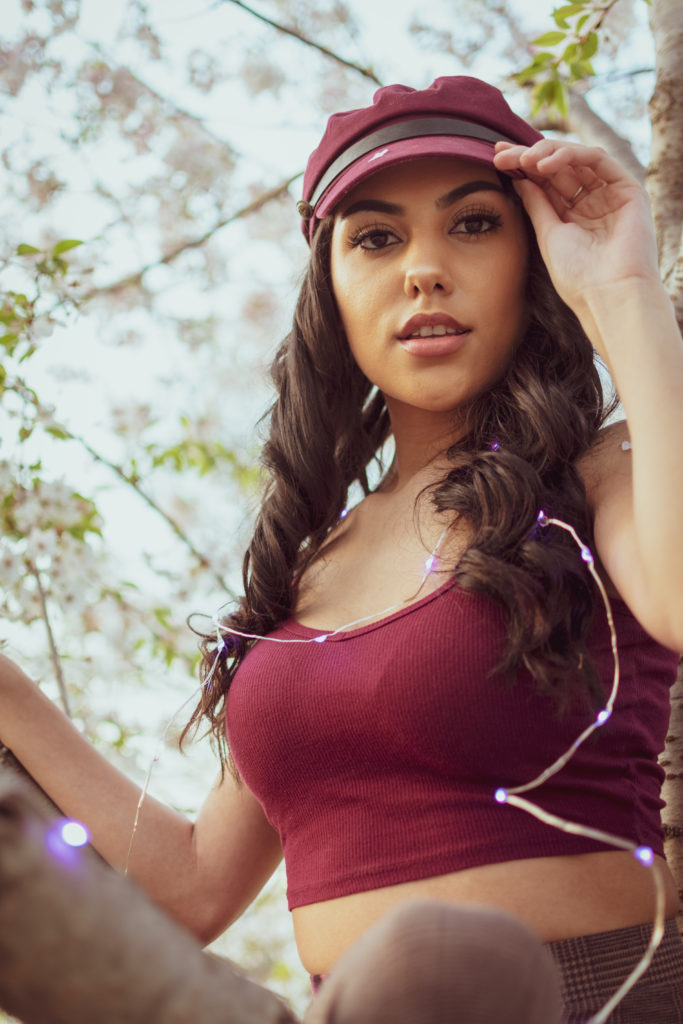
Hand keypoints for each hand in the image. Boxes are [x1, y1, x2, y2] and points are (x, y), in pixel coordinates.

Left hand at [493, 140, 660, 336]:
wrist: (609, 295)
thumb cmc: (577, 276)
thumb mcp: (548, 235)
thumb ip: (537, 204)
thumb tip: (519, 178)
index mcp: (572, 217)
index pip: (546, 182)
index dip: (522, 168)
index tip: (495, 159)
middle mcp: (592, 203)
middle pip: (558, 168)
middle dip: (528, 156)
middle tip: (501, 154)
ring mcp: (610, 195)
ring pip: (577, 159)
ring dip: (548, 153)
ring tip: (523, 160)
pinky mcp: (628, 189)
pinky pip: (598, 160)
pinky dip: (571, 155)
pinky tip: (545, 164)